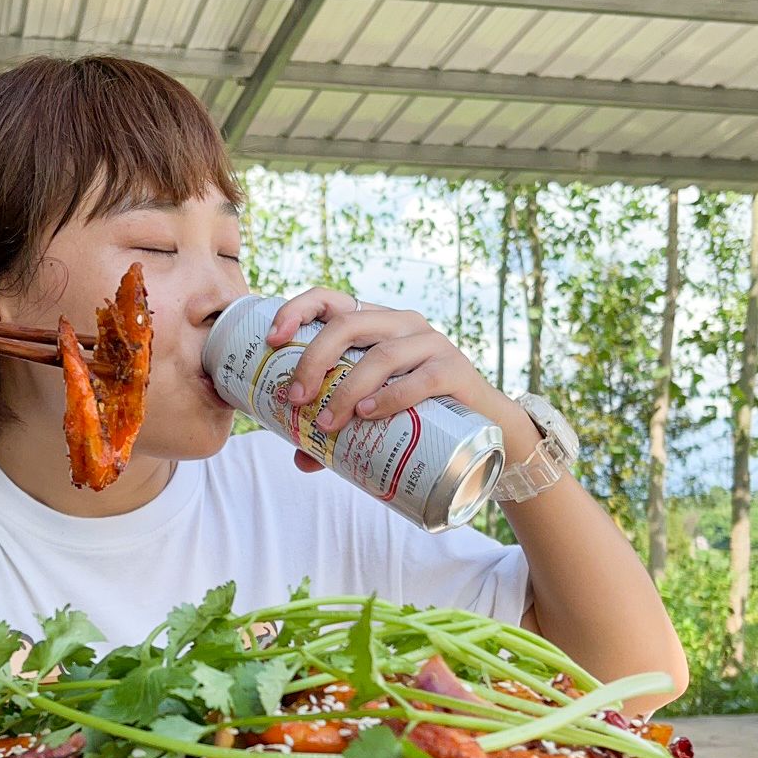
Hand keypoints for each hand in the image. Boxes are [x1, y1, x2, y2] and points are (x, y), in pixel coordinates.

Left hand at [264, 287, 538, 471]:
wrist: (485, 427)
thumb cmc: (419, 412)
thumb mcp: (373, 413)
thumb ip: (337, 432)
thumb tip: (300, 458)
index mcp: (374, 324)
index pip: (330, 299)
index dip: (297, 310)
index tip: (271, 340)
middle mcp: (401, 324)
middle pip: (348, 324)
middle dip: (313, 360)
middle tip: (296, 399)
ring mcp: (431, 343)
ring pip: (381, 355)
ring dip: (347, 389)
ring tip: (327, 423)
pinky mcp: (455, 370)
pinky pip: (420, 379)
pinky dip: (390, 396)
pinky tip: (369, 413)